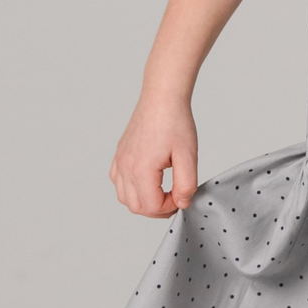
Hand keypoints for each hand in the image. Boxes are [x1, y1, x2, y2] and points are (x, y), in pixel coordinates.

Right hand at [108, 92, 198, 216]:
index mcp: (141, 169)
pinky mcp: (119, 155)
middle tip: (175, 198)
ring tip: (163, 192)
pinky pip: (118, 183)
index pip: (152, 206)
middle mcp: (125, 167)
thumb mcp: (188, 156)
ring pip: (124, 197)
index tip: (183, 196)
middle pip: (136, 206)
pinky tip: (148, 181)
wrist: (162, 99)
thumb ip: (186, 184)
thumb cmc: (175, 122)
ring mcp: (120, 161)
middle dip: (157, 209)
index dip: (170, 207)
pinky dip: (132, 189)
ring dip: (144, 201)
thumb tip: (182, 203)